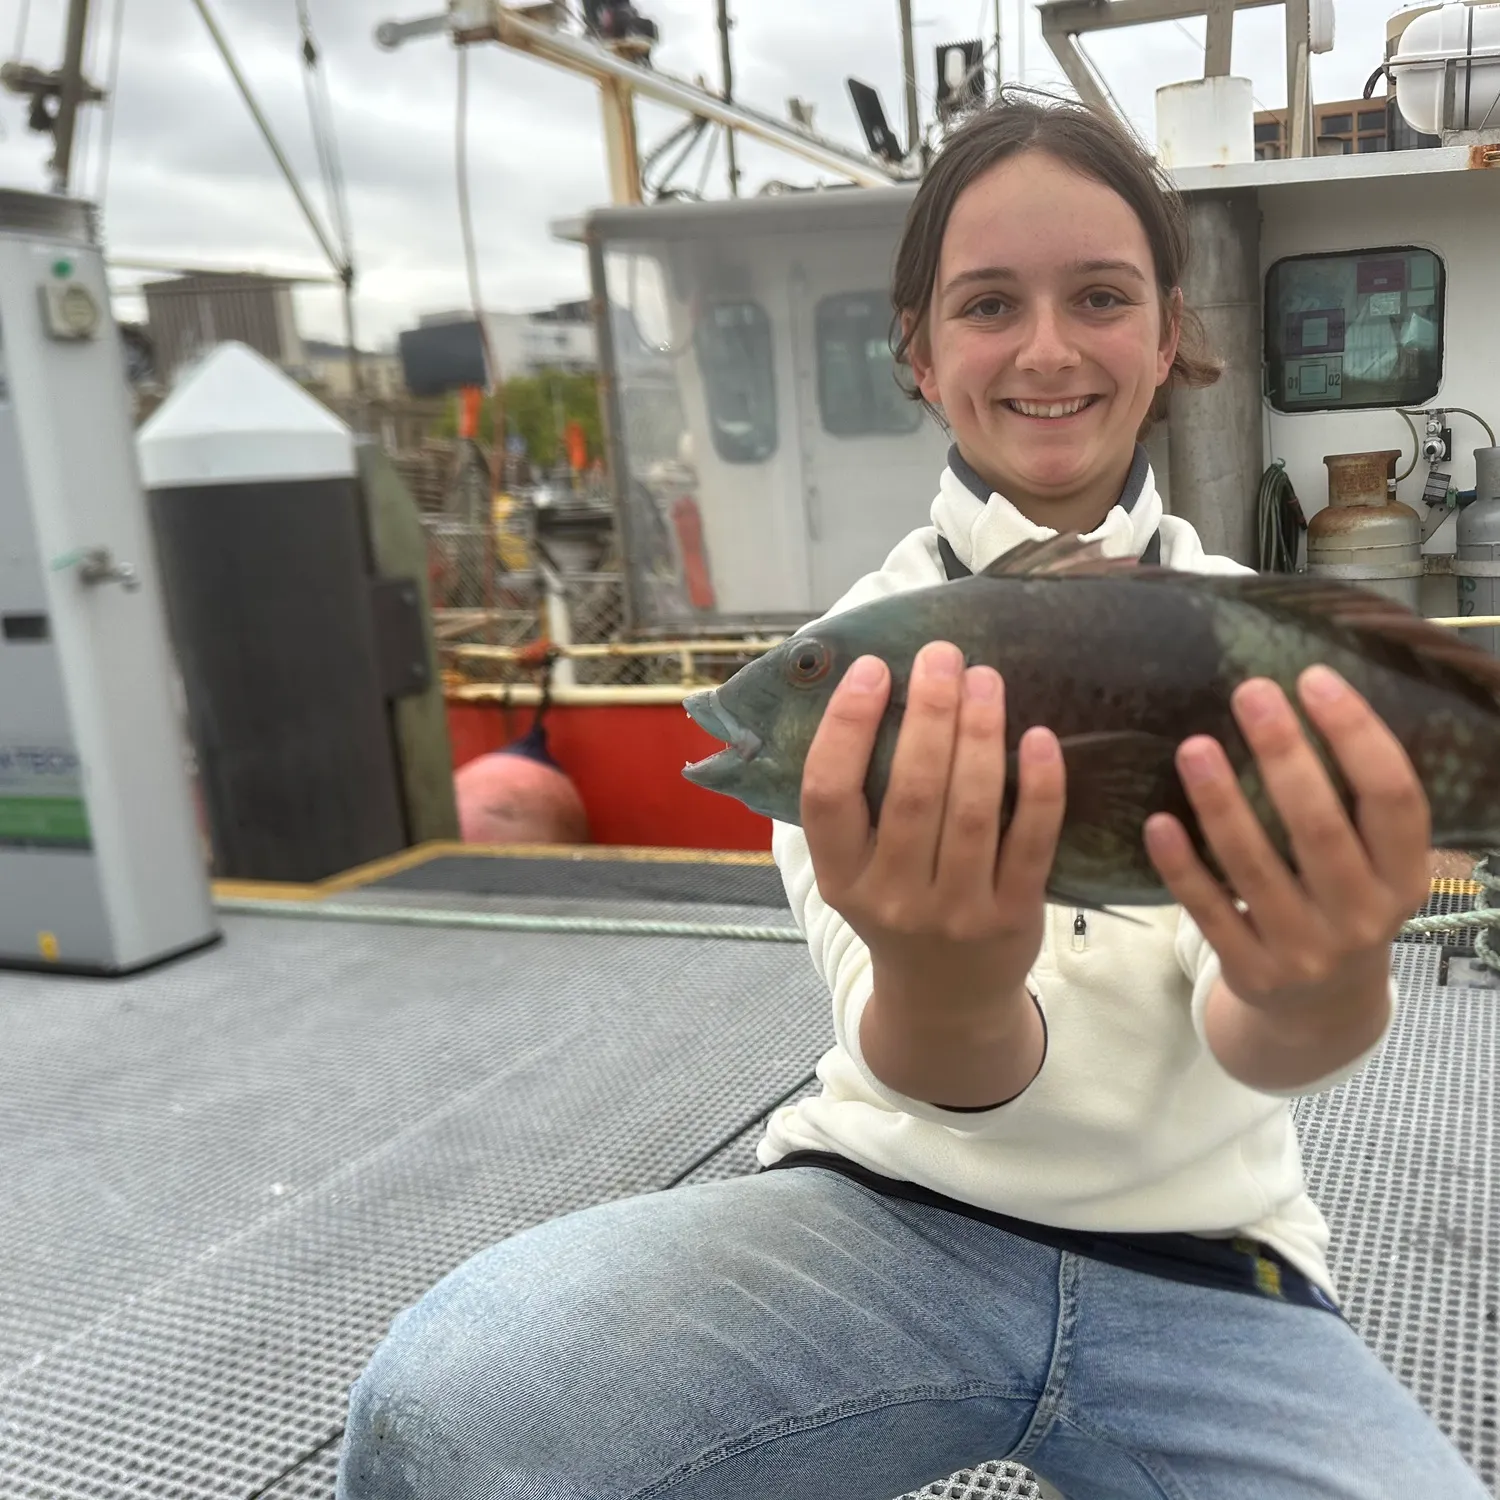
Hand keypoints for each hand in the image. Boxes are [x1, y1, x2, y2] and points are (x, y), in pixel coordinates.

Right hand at [800, 640, 1066, 1012]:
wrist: (946, 1003)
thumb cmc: (897, 908)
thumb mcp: (852, 870)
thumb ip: (855, 801)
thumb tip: (869, 688)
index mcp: (840, 876)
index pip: (828, 794)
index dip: (846, 726)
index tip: (872, 669)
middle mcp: (891, 897)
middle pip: (911, 792)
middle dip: (929, 714)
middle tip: (943, 655)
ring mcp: (955, 911)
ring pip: (972, 809)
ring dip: (981, 735)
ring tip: (986, 680)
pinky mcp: (1013, 917)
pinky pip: (1031, 840)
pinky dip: (1039, 785)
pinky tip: (1039, 737)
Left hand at [1144, 665, 1430, 1024]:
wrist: (1320, 1012)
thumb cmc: (1341, 905)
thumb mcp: (1374, 868)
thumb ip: (1352, 807)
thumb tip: (1300, 700)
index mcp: (1404, 877)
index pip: (1392, 796)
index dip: (1357, 734)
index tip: (1314, 679)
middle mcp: (1362, 916)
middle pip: (1319, 826)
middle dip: (1284, 754)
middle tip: (1249, 692)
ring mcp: (1305, 950)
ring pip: (1256, 867)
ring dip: (1221, 803)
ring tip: (1194, 746)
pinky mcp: (1251, 971)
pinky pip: (1209, 911)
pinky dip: (1181, 866)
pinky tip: (1157, 822)